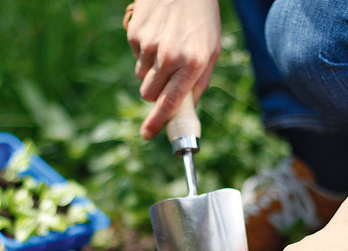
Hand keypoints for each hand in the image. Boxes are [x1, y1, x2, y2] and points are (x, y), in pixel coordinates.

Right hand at [126, 0, 220, 138]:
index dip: (156, 122)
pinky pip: (136, 57)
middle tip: (166, 78)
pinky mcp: (136, 34)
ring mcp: (150, 44)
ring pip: (142, 77)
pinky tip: (158, 35)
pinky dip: (145, 53)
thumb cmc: (202, 19)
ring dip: (151, 72)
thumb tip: (186, 110)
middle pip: (150, 94)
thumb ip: (199, 82)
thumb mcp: (212, 50)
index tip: (146, 134)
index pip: (170, 102)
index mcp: (193, 63)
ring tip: (166, 48)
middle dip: (155, 93)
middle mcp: (170, 56)